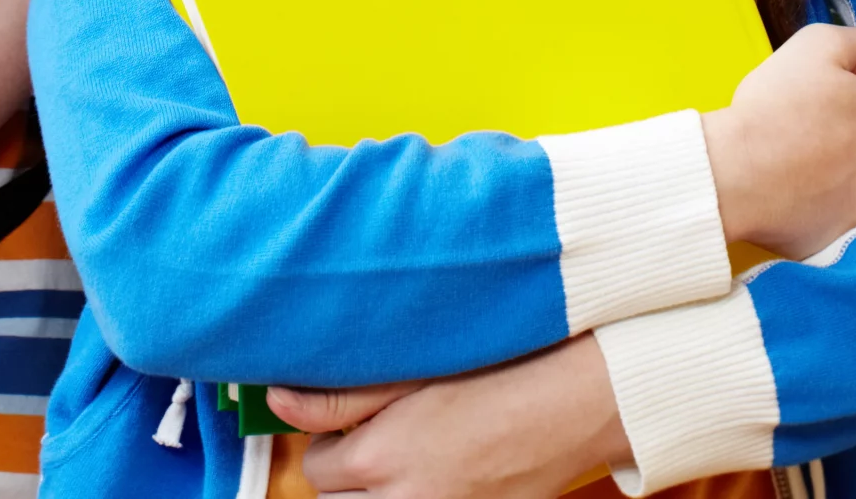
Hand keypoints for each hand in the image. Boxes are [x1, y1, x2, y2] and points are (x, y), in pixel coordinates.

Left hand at [271, 337, 629, 498]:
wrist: (578, 401)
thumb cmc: (504, 371)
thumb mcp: (415, 369)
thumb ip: (340, 393)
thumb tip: (276, 400)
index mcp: (380, 459)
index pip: (319, 465)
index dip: (339, 438)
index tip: (366, 420)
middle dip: (353, 474)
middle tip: (388, 440)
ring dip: (379, 494)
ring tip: (412, 461)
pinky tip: (439, 477)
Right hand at [701, 23, 855, 256]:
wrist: (738, 176)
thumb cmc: (777, 108)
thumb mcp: (818, 43)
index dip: (847, 101)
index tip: (816, 107)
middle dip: (855, 141)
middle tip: (808, 139)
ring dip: (846, 177)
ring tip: (803, 171)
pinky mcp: (853, 241)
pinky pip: (846, 217)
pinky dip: (830, 209)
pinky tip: (802, 199)